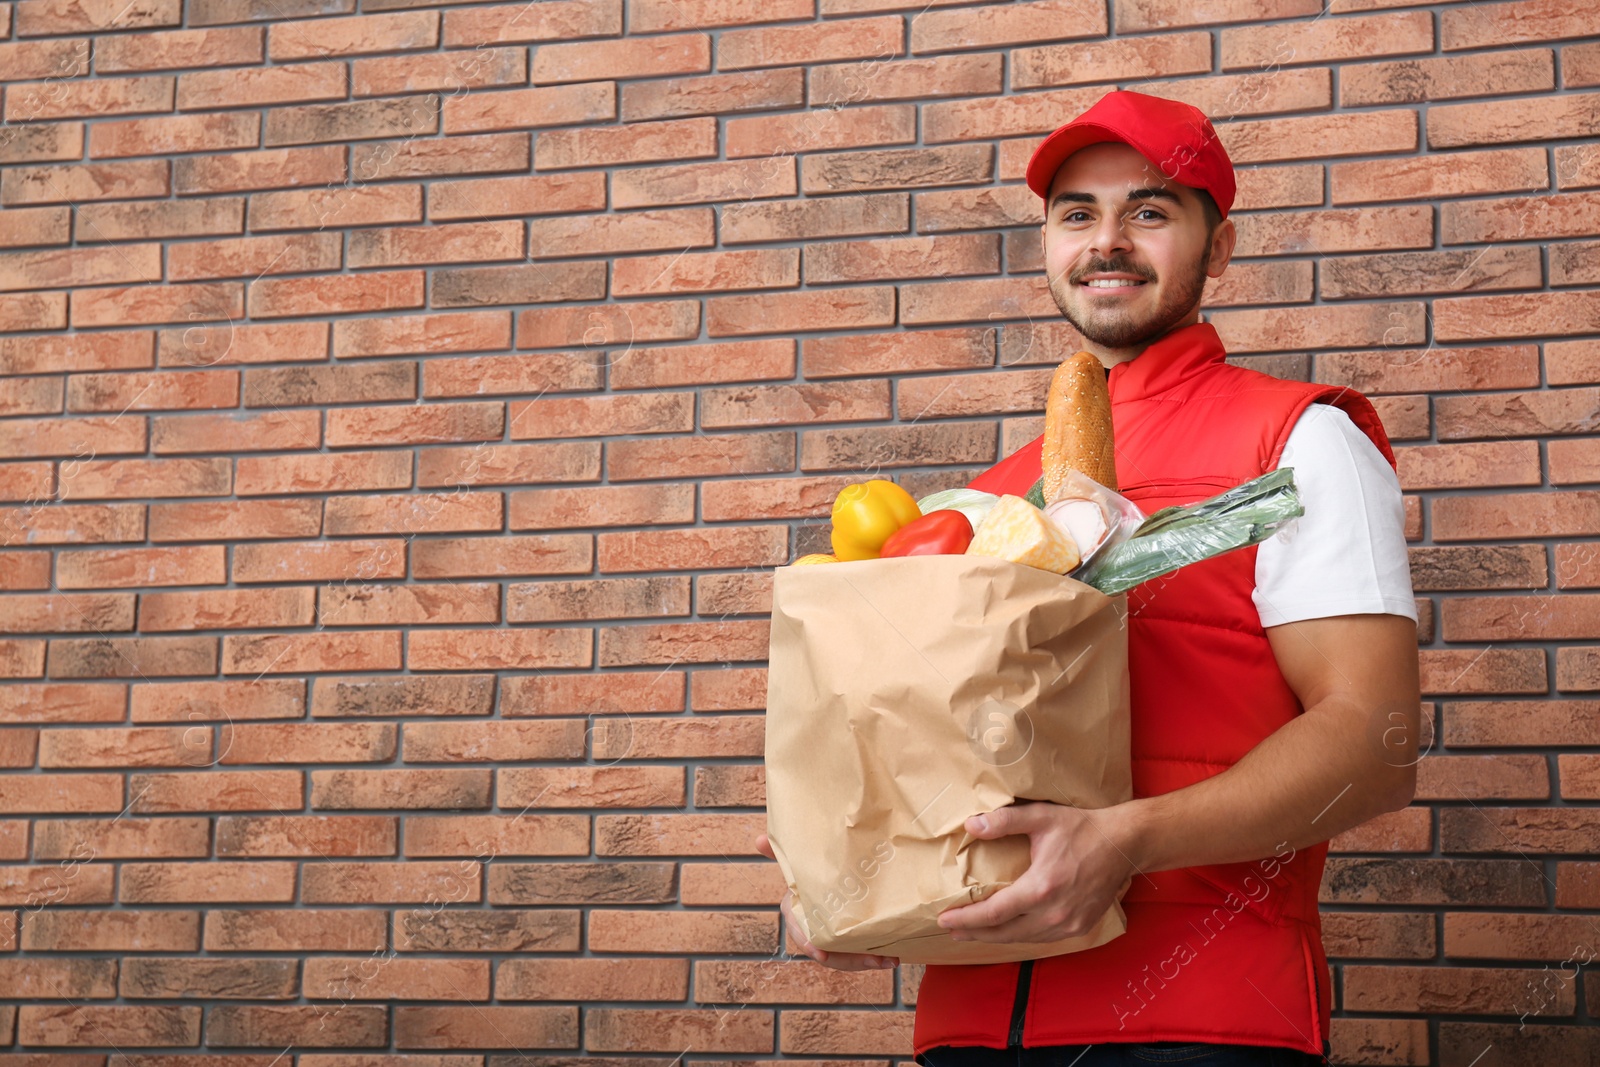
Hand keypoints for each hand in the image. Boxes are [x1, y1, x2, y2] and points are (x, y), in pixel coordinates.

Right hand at [754, 832, 898, 970]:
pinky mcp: (846, 942)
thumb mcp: (800, 860)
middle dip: (848, 959)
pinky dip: (873, 959)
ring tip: (888, 960)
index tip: (821, 955)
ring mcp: (829, 938)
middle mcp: (811, 927)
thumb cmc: (812, 871)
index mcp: (795, 909)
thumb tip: (758, 839)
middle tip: (872, 958)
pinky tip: (891, 959)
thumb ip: (780, 853)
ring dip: (866, 961)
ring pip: (844, 958)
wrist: (838, 877)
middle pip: (827, 950)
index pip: (798, 928)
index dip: (808, 942)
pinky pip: (856, 956)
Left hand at [935, 800, 1140, 943]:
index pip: (994, 913)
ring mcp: (1069, 924)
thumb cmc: (1082, 828)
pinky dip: (1021, 936)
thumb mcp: (1041, 817)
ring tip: (974, 932)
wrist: (1124, 844)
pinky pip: (1042, 938)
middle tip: (951, 930)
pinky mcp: (1080, 927)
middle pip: (1005, 933)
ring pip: (1024, 939)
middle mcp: (1055, 913)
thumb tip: (971, 825)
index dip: (966, 919)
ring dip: (996, 937)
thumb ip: (1004, 821)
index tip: (944, 919)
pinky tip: (1008, 930)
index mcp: (1041, 888)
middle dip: (975, 933)